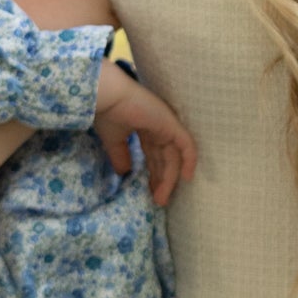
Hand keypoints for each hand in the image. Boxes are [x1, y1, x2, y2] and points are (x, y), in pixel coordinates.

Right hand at [94, 60, 197, 205]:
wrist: (107, 97)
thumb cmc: (107, 113)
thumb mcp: (113, 140)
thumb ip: (120, 156)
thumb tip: (124, 173)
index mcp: (146, 127)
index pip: (155, 154)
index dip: (154, 173)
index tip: (150, 191)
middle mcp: (159, 126)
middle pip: (165, 158)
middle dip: (162, 180)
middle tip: (158, 200)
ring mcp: (167, 125)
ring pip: (174, 157)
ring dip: (170, 178)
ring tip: (162, 198)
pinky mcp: (171, 124)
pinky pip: (187, 145)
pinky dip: (189, 161)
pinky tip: (186, 178)